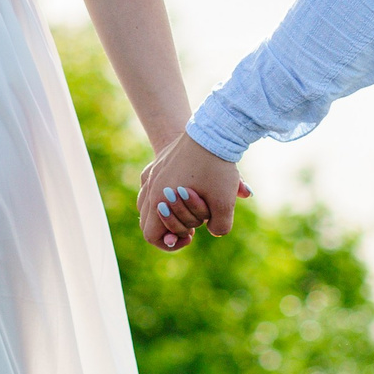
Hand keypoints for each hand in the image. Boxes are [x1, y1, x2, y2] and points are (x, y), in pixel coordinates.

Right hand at [136, 132, 249, 251]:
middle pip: (148, 222)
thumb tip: (213, 230)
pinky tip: (184, 188)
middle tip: (195, 223)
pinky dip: (165, 195)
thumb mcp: (225, 203)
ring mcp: (151, 174)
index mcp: (160, 199)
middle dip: (173, 227)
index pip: (151, 235)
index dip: (169, 243)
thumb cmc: (216, 167)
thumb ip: (220, 227)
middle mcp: (150, 187)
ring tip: (189, 208)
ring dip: (168, 212)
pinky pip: (152, 186)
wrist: (212, 130)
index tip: (190, 237)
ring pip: (148, 204)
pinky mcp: (157, 164)